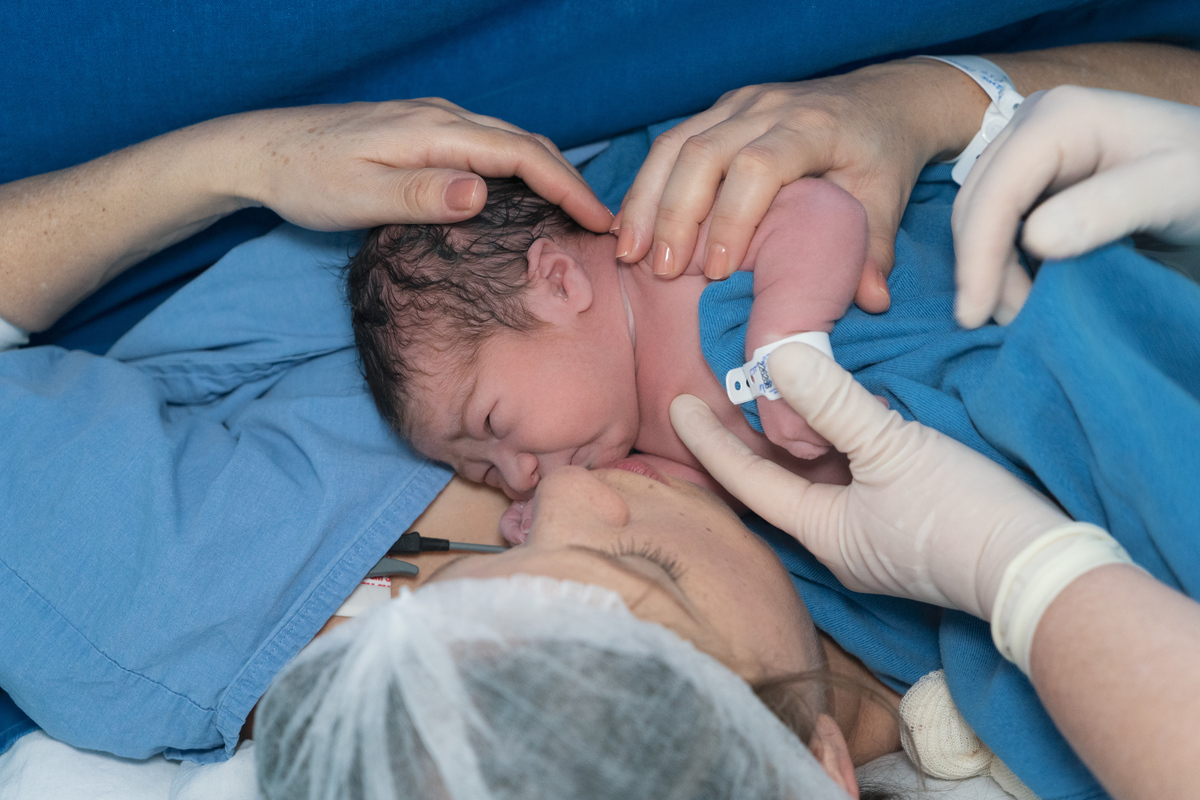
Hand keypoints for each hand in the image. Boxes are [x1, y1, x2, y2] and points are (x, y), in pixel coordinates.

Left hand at [218, 98, 612, 232]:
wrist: (261, 150)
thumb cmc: (306, 178)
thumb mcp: (359, 196)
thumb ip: (421, 195)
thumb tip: (482, 192)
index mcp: (433, 132)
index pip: (520, 155)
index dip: (566, 188)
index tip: (599, 223)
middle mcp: (440, 117)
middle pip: (525, 142)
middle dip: (570, 181)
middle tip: (602, 224)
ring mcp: (432, 121)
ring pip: (509, 141)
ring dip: (549, 173)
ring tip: (575, 212)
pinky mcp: (423, 132)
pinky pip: (489, 145)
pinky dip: (521, 168)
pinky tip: (524, 193)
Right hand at [614, 59, 986, 311]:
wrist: (879, 101)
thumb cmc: (879, 155)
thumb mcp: (887, 199)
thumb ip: (875, 249)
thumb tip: (872, 301)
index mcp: (813, 126)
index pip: (759, 166)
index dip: (732, 218)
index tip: (718, 270)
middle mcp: (769, 106)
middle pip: (703, 153)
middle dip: (674, 214)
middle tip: (660, 269)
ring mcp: (739, 104)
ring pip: (676, 144)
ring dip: (647, 200)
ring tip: (630, 252)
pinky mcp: (720, 110)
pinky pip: (671, 143)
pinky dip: (648, 187)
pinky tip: (632, 226)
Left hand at [670, 344, 1068, 619]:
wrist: (1041, 571)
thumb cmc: (961, 515)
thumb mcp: (892, 448)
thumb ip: (834, 403)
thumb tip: (781, 358)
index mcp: (821, 530)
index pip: (746, 479)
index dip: (708, 440)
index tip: (677, 402)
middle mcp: (837, 537)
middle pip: (777, 477)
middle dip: (751, 433)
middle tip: (726, 385)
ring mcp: (872, 533)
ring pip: (817, 474)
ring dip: (798, 433)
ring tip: (776, 386)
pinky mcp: (905, 522)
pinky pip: (853, 475)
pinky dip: (839, 441)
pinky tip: (844, 410)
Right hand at [953, 86, 1199, 327]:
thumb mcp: (1175, 189)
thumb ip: (1111, 208)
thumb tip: (1035, 240)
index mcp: (1057, 118)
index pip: (995, 192)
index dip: (978, 256)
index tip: (976, 315)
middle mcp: (1032, 127)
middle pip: (977, 207)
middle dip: (983, 269)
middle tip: (1014, 321)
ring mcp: (1030, 153)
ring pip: (981, 220)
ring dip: (993, 271)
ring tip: (1025, 311)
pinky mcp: (1035, 181)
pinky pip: (1000, 226)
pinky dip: (1006, 264)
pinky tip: (1031, 288)